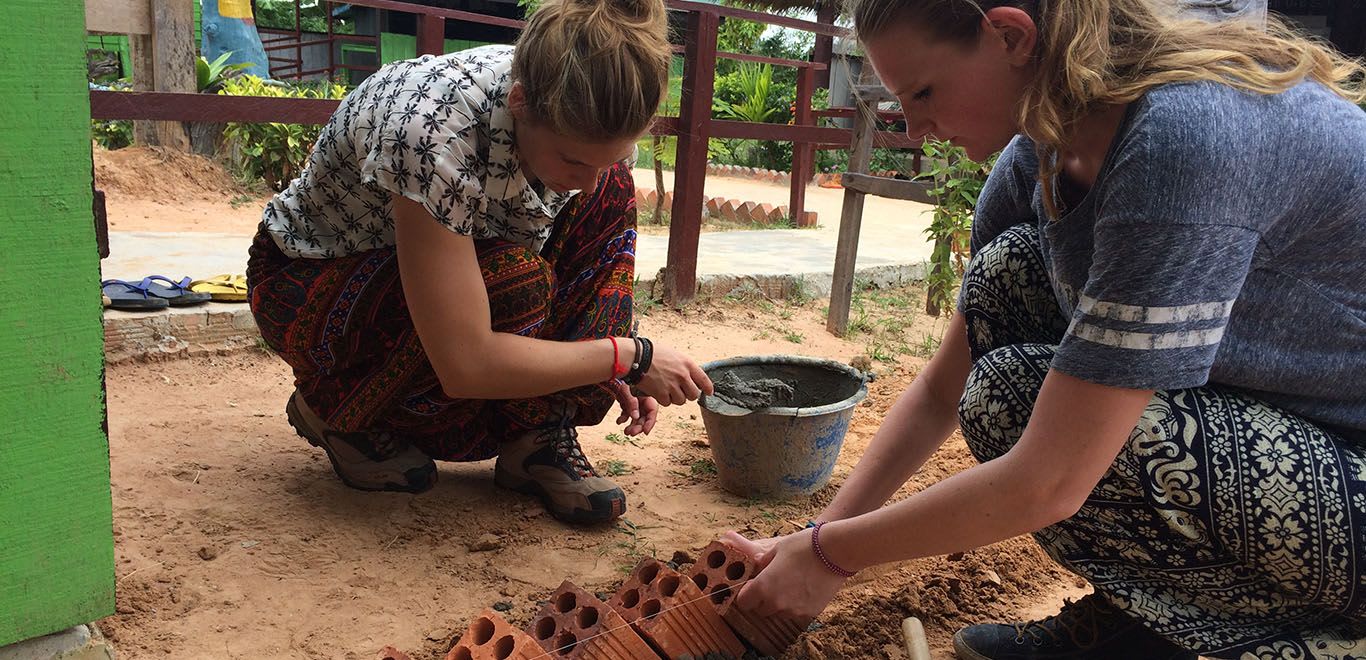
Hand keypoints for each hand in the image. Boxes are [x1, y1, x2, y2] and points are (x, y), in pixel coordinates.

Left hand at [608, 379, 657, 435]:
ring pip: (636, 418)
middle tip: (631, 433)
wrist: (613, 370)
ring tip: (626, 431)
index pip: (652, 412)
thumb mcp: (626, 389)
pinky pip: (627, 414)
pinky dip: (624, 418)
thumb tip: (635, 417)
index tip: (644, 431)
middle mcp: (642, 400)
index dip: (650, 423)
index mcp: (647, 396)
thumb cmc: (621, 377)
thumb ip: (631, 402)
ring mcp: (635, 402)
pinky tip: (619, 421)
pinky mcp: (627, 403)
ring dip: (632, 426)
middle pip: (644, 417)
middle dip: (638, 427)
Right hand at [635, 343, 712, 405]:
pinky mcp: (661, 394)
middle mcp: (682, 376)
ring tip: (668, 390)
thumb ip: (683, 366)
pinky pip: (668, 403)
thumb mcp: (674, 354)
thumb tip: (689, 376)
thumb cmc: (653, 353)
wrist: (637, 356)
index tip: (708, 392)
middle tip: (681, 391)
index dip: (708, 388)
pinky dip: (664, 400)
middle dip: (688, 394)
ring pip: (681, 401)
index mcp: (687, 364)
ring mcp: (672, 385)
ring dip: (675, 398)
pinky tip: (659, 391)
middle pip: (694, 394)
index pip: (704, 380)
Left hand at [726, 529, 845, 620]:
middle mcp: (777, 603)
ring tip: (791, 583)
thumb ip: (763, 561)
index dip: (746, 594)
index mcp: (763, 587)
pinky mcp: (811, 612)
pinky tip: (805, 587)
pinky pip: (797, 612)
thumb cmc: (803, 546)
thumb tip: (756, 563)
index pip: (744, 603)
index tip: (752, 586)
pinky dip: (797, 603)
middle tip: (772, 582)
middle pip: (761, 610)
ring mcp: (795, 610)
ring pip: (779, 612)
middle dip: (762, 599)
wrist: (836, 552)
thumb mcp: (777, 548)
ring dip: (780, 603)